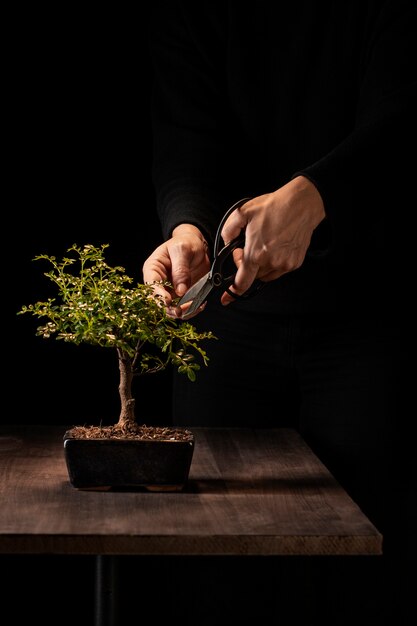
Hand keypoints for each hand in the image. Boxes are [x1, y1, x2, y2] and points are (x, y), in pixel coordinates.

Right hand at [142, 224, 210, 317]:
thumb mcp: (182, 250)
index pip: (151, 285)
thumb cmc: (185, 242)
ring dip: (182, 312)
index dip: (157, 296)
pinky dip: (191, 310)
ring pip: (171, 309)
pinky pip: (183, 308)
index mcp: (153, 269)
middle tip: (181, 310)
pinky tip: (200, 305)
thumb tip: (180, 290)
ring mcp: (170, 291)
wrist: (197, 245)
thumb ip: (181, 269)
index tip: (168, 301)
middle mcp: (159, 283)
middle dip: (169, 309)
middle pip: (158, 302)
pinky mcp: (182, 296)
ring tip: (194, 307)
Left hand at [220, 176, 325, 303]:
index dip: (232, 292)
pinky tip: (275, 246)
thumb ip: (228, 230)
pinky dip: (273, 262)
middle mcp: (272, 262)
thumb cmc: (275, 207)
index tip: (226, 298)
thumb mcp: (242, 212)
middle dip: (247, 265)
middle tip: (249, 246)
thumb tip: (226, 242)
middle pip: (253, 276)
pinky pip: (279, 270)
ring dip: (261, 265)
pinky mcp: (295, 263)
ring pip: (266, 274)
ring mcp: (285, 264)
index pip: (242, 282)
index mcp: (256, 253)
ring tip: (264, 244)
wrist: (302, 204)